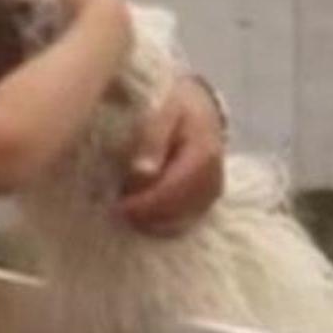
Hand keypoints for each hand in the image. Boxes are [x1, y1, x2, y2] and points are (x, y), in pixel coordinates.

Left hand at [117, 74, 226, 234]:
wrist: (200, 108)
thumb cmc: (176, 108)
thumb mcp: (162, 113)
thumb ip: (152, 141)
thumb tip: (143, 172)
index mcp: (203, 155)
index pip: (173, 189)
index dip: (145, 203)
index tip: (119, 207)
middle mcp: (213, 177)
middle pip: (179, 209)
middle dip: (147, 215)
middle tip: (118, 213)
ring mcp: (213, 190)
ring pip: (184, 220)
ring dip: (155, 223)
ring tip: (129, 216)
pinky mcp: (209, 198)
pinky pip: (189, 221)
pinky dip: (166, 225)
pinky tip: (145, 221)